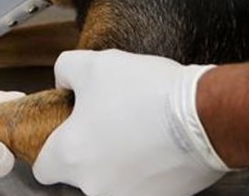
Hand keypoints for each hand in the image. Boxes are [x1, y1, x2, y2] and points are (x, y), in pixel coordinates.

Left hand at [33, 50, 229, 195]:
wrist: (205, 116)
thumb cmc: (149, 93)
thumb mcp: (94, 64)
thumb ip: (65, 70)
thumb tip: (63, 80)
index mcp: (72, 156)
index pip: (42, 167)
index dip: (50, 146)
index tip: (64, 131)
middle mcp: (95, 186)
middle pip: (79, 173)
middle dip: (90, 149)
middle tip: (107, 119)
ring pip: (111, 180)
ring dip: (119, 158)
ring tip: (137, 126)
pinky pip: (143, 184)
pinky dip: (146, 167)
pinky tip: (157, 141)